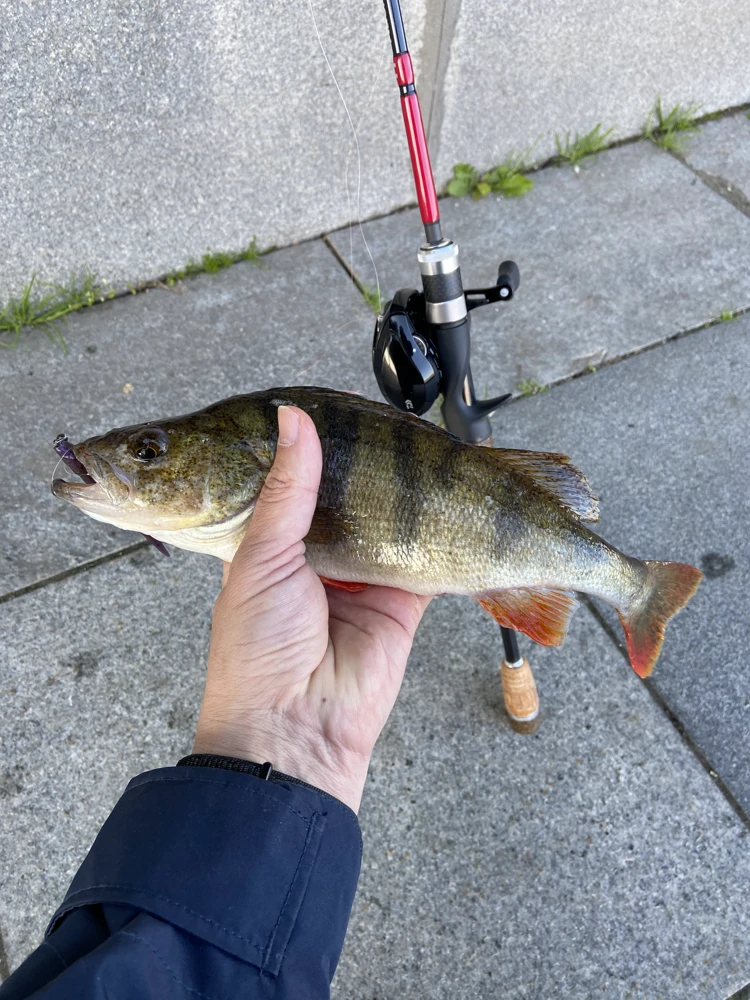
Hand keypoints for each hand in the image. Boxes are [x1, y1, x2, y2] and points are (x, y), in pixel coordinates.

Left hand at [193, 405, 430, 812]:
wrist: (293, 732)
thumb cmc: (258, 652)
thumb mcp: (260, 557)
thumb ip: (285, 489)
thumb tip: (293, 419)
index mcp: (272, 545)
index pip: (299, 481)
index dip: (321, 446)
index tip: (346, 408)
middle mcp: (318, 558)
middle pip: (353, 497)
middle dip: (375, 466)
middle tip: (397, 426)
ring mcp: (364, 580)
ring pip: (393, 523)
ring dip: (409, 495)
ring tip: (428, 452)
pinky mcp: (403, 603)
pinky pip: (429, 560)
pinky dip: (442, 535)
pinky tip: (453, 500)